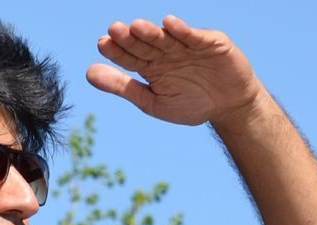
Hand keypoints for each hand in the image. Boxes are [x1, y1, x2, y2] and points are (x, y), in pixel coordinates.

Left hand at [86, 15, 260, 127]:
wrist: (227, 107)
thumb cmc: (191, 104)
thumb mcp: (152, 101)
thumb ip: (123, 86)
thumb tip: (88, 73)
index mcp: (152, 66)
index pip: (130, 57)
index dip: (117, 51)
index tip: (102, 44)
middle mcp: (167, 52)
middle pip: (145, 44)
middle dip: (130, 39)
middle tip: (113, 31)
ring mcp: (187, 45)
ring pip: (166, 38)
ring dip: (152, 32)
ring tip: (135, 27)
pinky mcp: (209, 42)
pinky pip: (193, 36)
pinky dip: (182, 31)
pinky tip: (169, 25)